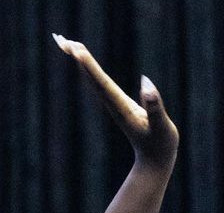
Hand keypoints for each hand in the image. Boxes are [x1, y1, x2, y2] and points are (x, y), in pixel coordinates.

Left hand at [53, 34, 178, 172]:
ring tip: (67, 44)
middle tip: (62, 40)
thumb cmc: (160, 143)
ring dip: (80, 61)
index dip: (89, 66)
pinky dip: (90, 69)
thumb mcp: (161, 126)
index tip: (76, 50)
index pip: (101, 82)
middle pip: (91, 77)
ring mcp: (113, 103)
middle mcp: (112, 103)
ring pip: (92, 79)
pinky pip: (99, 82)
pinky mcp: (117, 103)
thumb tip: (146, 84)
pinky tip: (84, 61)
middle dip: (77, 58)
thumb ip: (154, 108)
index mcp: (120, 106)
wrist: (154, 161)